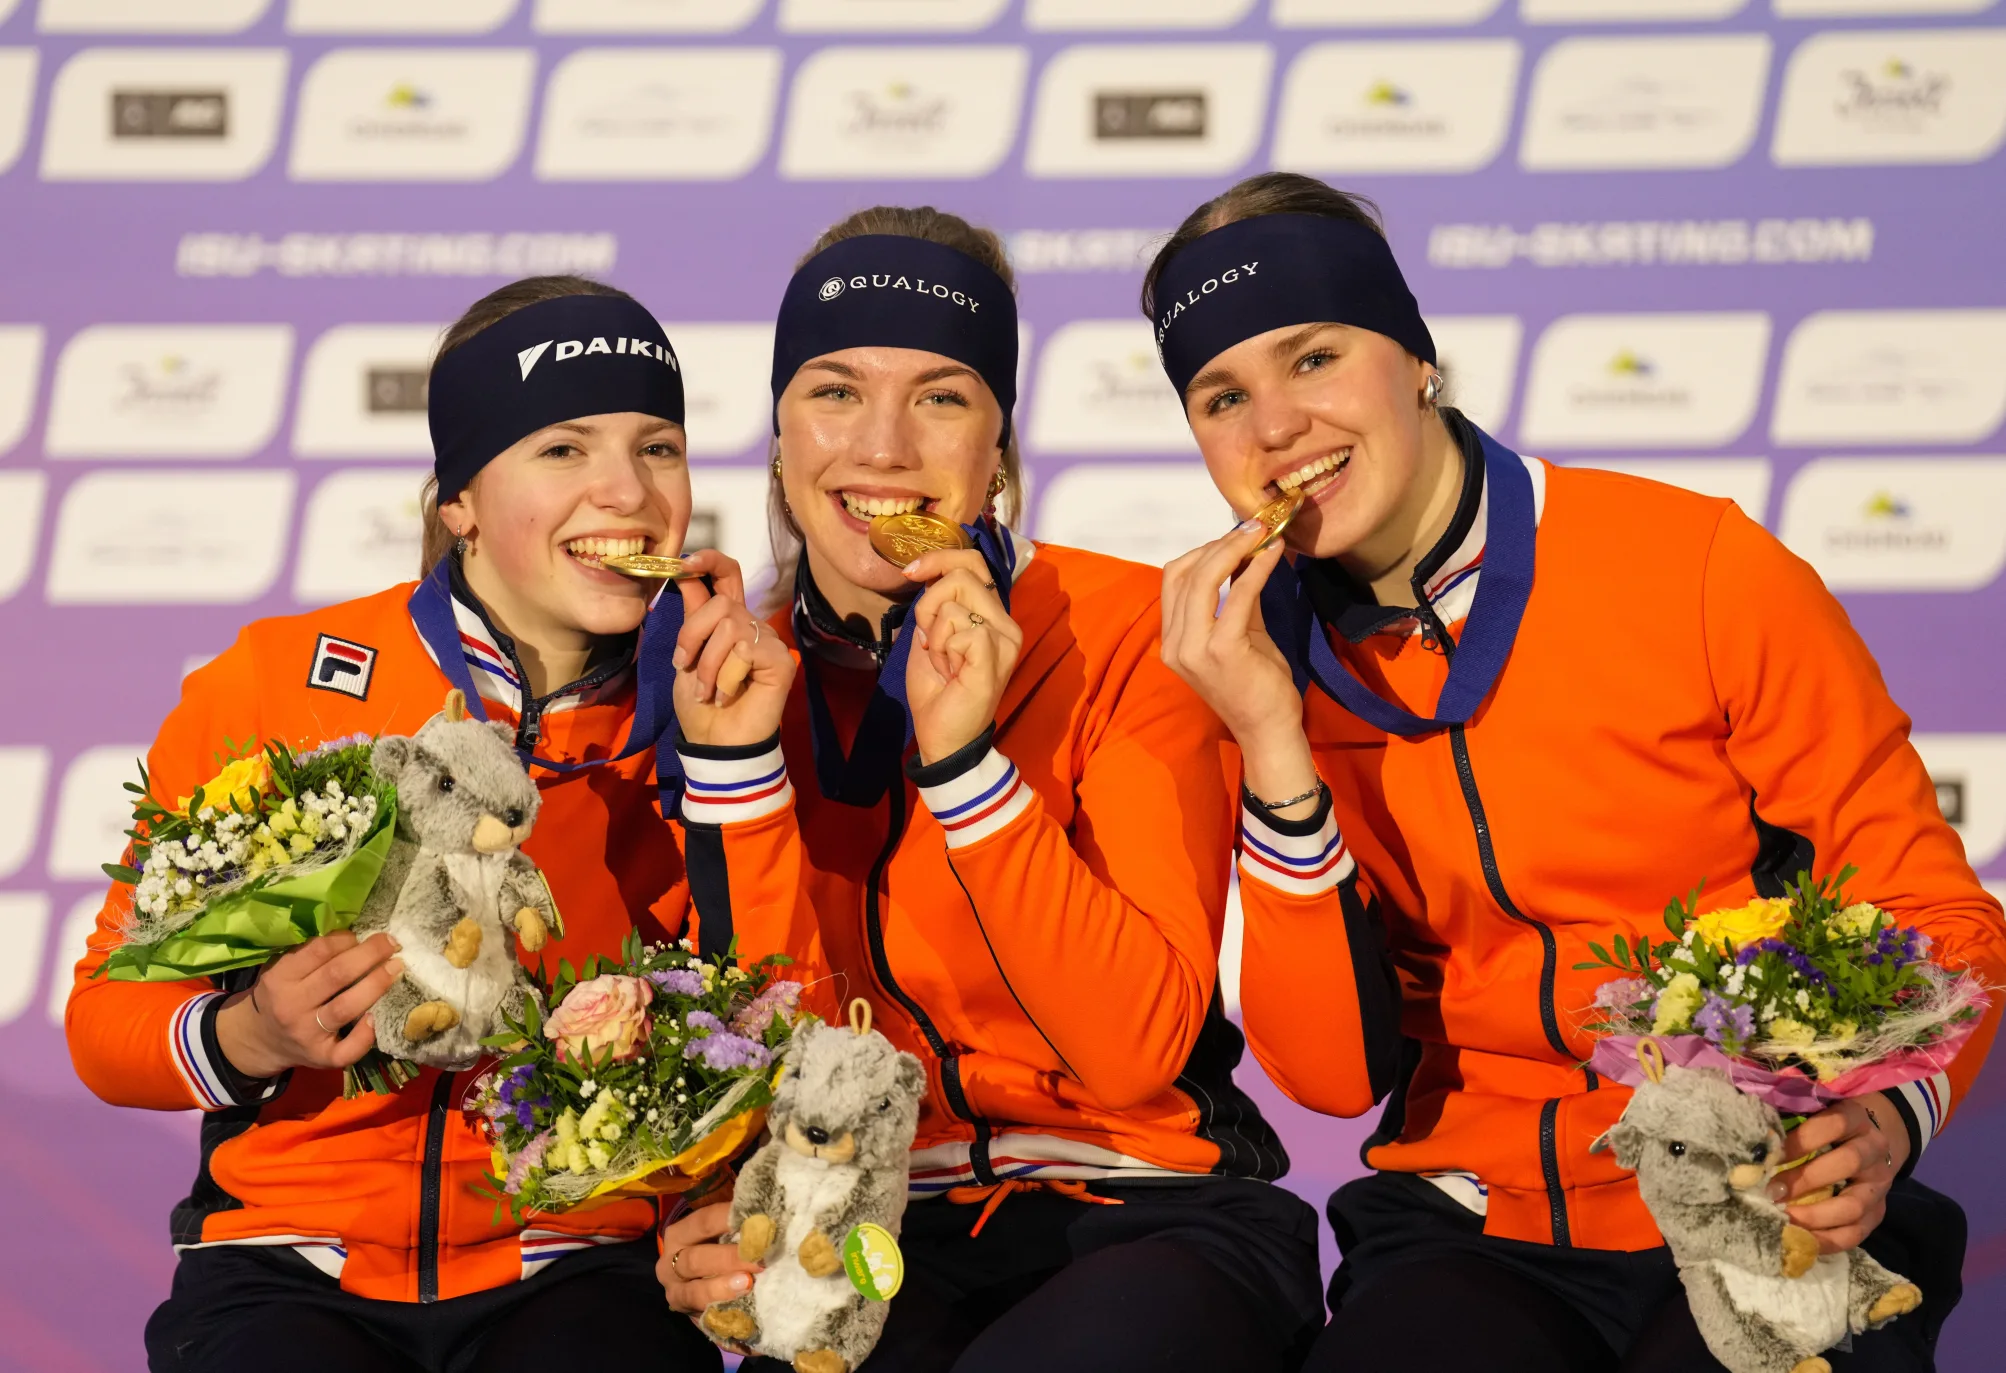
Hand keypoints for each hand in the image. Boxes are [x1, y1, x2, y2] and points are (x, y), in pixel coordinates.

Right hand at [213, 931, 404, 1078]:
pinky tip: (375, 1018)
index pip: (318, 950)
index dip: (345, 939)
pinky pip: (347, 1050)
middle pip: (337, 975)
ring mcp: (306, 1034)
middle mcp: (291, 1006)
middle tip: (391, 942)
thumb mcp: (280, 969)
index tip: (361, 935)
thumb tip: (354, 933)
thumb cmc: (278, 995)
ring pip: (346, 1007)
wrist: (258, 1040)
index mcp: (279, 978)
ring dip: (376, 984)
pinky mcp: (319, 1058)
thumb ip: (306, 953)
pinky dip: (365, 1036)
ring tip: (396, 967)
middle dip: (370, 954)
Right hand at [657, 1198, 760, 1327]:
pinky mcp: (687, 1315)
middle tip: (758, 1260)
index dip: (729, 1220)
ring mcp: (675, 1292)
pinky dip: (722, 1311)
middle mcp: (670, 1262)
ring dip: (722, 1287)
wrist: (704, 1282)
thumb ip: (736, 1219)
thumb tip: (763, 1204)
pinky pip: (702, 1315)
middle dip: (728, 1259)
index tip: (759, 1221)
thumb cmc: (720, 1247)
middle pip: (696, 1259)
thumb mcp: (722, 1230)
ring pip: (695, 1291)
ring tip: (747, 1284)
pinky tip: (741, 1308)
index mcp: (680, 1234)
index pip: (704, 1222)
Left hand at [672, 549, 796, 747]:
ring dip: (707, 664)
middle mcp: (750, 625)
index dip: (708, 561)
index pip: (727, 575)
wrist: (715, 742)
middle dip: (692, 636)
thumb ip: (691, 615)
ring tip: (707, 691)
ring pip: (729, 627)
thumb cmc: (700, 703)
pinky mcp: (780, 660)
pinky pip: (745, 651)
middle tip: (684, 666)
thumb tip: (682, 571)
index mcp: (727, 619)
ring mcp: (768, 642)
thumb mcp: (686, 654)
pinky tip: (729, 695)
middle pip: (720, 604)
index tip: (683, 564)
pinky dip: (727, 676)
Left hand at [903, 548, 1022, 764]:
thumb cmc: (937, 690)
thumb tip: (925, 572)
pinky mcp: (996, 654)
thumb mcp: (929, 635)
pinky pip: (959, 629)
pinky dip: (943, 650)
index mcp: (992, 615)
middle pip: (960, 575)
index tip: (911, 573)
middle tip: (931, 642)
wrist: (943, 735)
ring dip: (935, 635)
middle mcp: (1006, 623)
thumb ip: (935, 604)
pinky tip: (951, 672)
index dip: (939, 558)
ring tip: (944, 662)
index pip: (973, 561)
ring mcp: (1005, 639)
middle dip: (929, 606)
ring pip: (953, 603)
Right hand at [1161, 521, 1318, 818]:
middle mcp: (1174, 643)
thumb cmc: (1255, 686)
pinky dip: (1255, 569)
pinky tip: (1272, 554)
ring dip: (1234, 549)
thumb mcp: (1239, 634)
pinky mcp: (1222, 650)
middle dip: (1219, 543)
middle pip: (1183, 573)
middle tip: (1252, 527)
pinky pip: (1236, 595)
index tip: (1234, 537)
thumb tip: (1246, 554)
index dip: (1202, 550)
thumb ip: (1235, 598)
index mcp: (1172, 640)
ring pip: (1203, 579)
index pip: (1172, 579)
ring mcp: (1193, 649)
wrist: (1267, 731)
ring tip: (1261, 533)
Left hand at [1769, 1091, 1909, 1252]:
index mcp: (1857, 1118)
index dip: (1801, 1140)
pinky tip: (1798, 1239)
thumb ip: (1788, 1122)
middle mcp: (1874, 1150)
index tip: (1770, 1154)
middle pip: (1847, 1163)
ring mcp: (1879, 1185)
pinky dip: (1825, 1241)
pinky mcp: (1877, 1213)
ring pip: (1853, 1205)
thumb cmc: (1825, 1127)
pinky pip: (1855, 1234)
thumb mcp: (1813, 1114)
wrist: (1867, 1144)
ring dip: (1814, 1216)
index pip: (1833, 1125)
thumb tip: (1753, 1142)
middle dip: (1805, 1179)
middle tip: (1771, 1191)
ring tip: (1783, 1218)